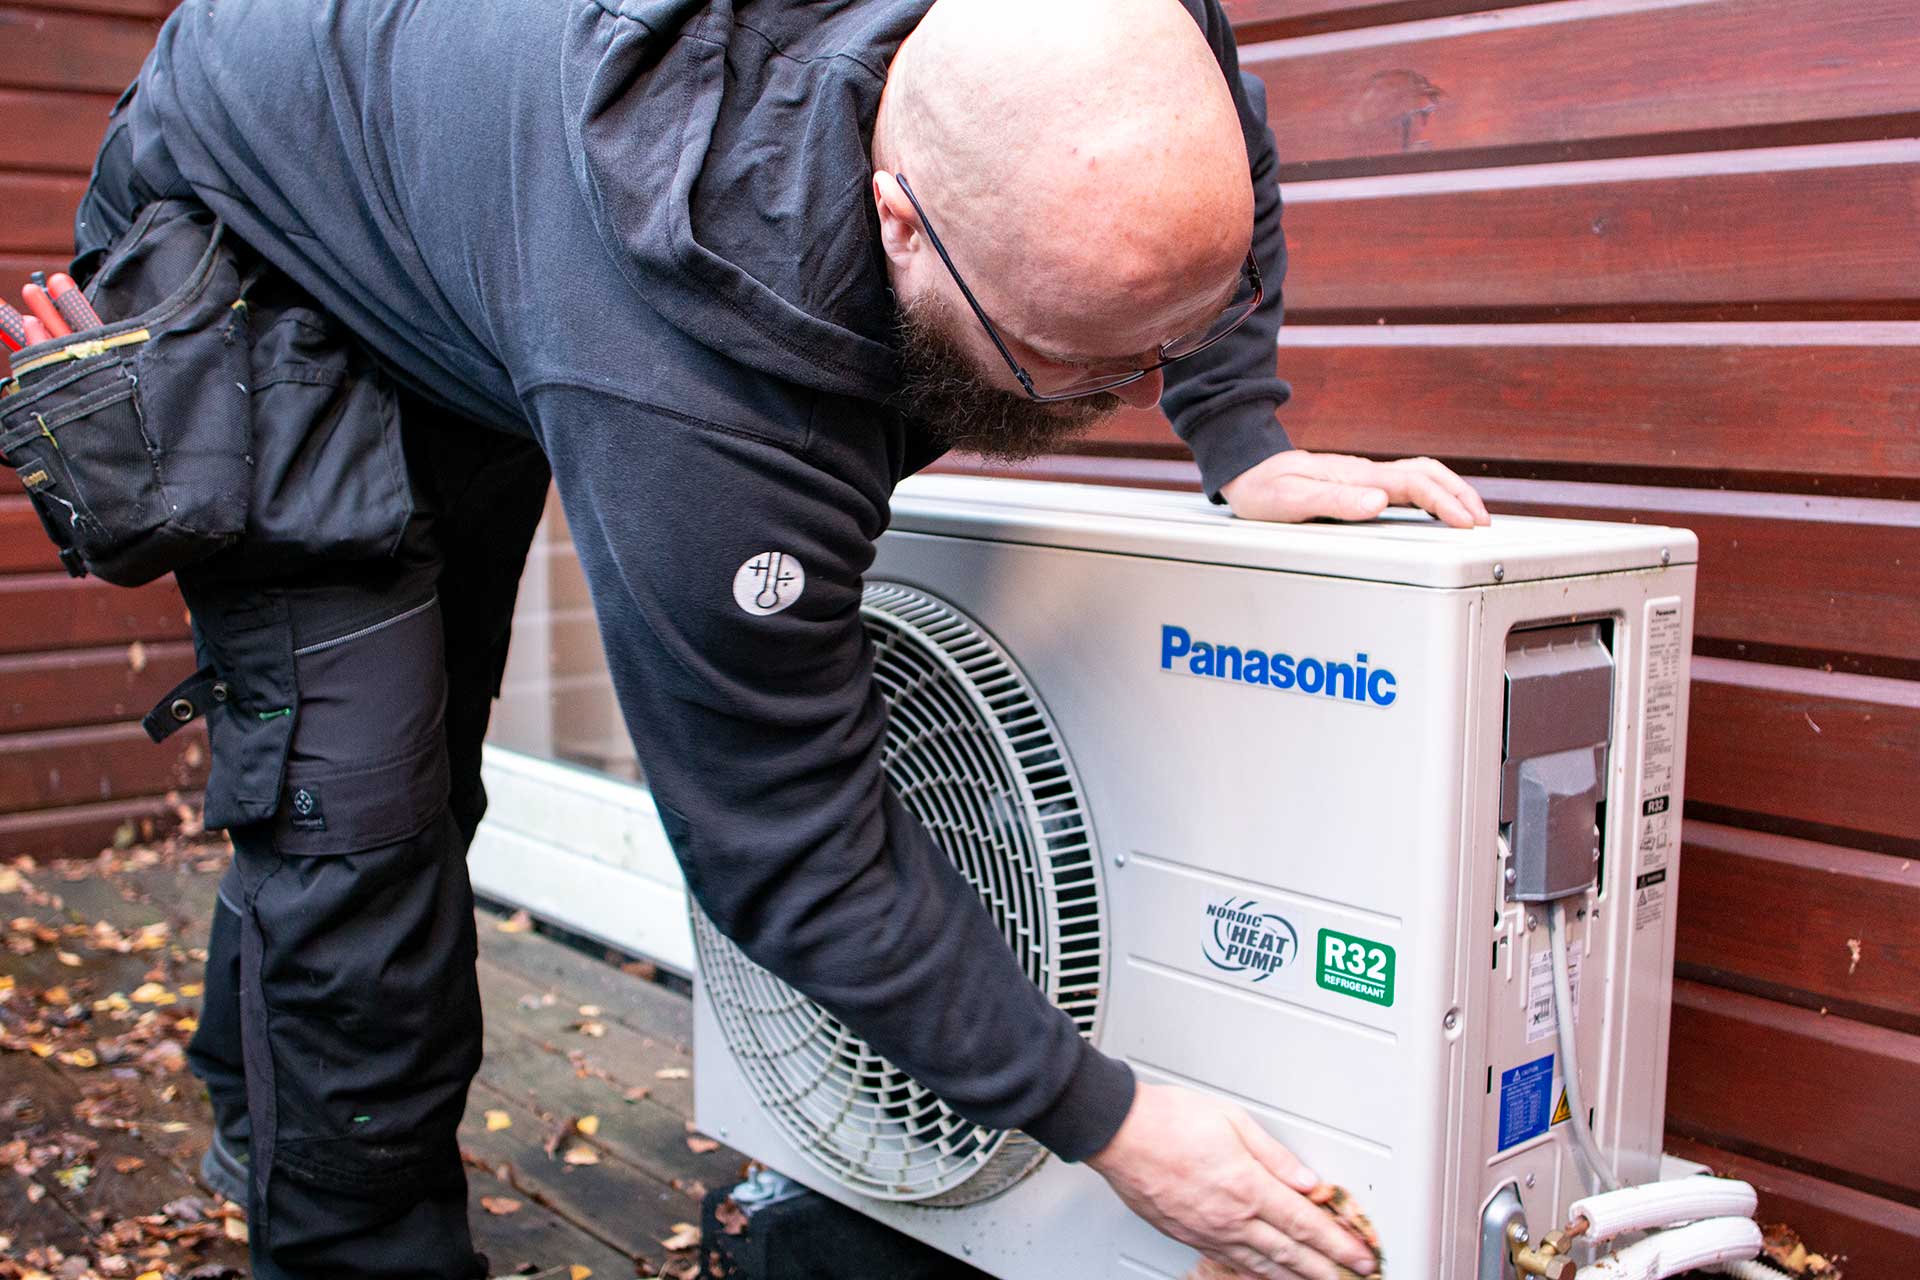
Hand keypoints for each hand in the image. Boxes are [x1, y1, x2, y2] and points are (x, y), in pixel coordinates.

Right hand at [1085, 1084, 1377, 1279]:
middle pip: (1291, 1252)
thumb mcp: (1233, 1120)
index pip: (1306, 1222)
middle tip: (1355, 1277)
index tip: (1362, 1255)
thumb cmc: (1169, 1119)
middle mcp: (1231, 1216)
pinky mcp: (1187, 1236)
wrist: (1119, 1132)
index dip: (1339, 1243)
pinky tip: (1267, 1277)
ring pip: (1263, 1265)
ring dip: (1297, 1276)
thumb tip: (1307, 1180)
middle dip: (1328, 1267)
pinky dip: (1257, 1274)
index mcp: (1247, 1185)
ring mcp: (1208, 1232)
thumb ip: (1274, 1155)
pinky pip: (1231, 1263)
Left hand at [1220, 449, 1490, 528]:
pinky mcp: (1360, 486)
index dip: (1446, 502)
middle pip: (1428, 474)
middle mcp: (1366, 475)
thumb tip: (1379, 503)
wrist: (1246, 472)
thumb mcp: (1290, 500)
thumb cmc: (1263, 489)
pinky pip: (1406, 485)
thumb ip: (1334, 501)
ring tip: (1471, 518)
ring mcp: (1365, 479)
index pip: (1414, 483)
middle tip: (1484, 523)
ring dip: (1450, 493)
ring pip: (1420, 477)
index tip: (1468, 523)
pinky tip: (1436, 512)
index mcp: (1356, 477)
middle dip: (1461, 495)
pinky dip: (1432, 495)